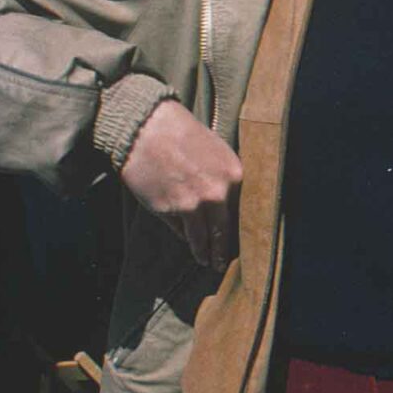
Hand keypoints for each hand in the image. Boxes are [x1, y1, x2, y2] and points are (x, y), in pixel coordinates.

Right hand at [121, 99, 242, 269]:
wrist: (149, 128)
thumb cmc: (182, 135)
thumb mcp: (217, 152)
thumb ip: (224, 178)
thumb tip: (228, 202)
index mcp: (234, 175)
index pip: (243, 210)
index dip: (240, 227)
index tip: (241, 241)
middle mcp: (218, 193)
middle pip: (225, 230)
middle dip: (223, 250)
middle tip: (222, 264)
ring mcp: (192, 204)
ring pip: (202, 237)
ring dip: (204, 252)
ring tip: (206, 262)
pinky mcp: (168, 210)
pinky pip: (179, 228)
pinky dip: (182, 234)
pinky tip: (185, 240)